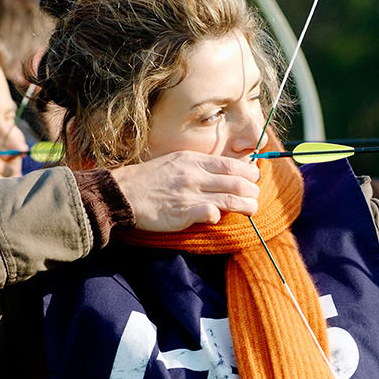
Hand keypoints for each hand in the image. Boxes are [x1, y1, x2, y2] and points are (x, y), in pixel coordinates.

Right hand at [112, 151, 260, 230]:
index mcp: (194, 161)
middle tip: (255, 197)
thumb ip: (200, 167)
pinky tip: (219, 218)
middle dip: (252, 191)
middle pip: (237, 182)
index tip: (254, 179)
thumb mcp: (177, 162)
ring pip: (230, 199)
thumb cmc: (150, 179)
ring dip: (246, 206)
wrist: (123, 192)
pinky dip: (219, 216)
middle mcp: (194, 176)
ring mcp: (189, 194)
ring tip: (252, 210)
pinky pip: (210, 214)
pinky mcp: (182, 213)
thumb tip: (225, 172)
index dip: (249, 173)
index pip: (232, 165)